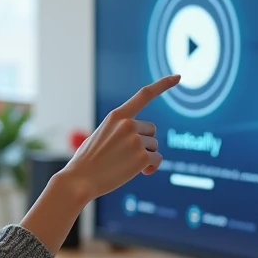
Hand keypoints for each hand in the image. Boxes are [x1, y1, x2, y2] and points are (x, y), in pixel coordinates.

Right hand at [57, 74, 180, 203]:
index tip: (178, 77)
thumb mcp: (101, 135)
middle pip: (151, 131)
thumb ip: (120, 130)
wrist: (79, 180)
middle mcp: (128, 124)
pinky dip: (150, 168)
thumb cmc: (88, 160)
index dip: (163, 84)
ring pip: (154, 147)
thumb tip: (141, 138)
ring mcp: (136, 140)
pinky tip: (137, 173)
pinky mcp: (142, 157)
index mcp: (117, 116)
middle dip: (143, 143)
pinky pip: (157, 160)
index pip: (144, 94)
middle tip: (124, 156)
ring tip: (124, 165)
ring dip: (144, 157)